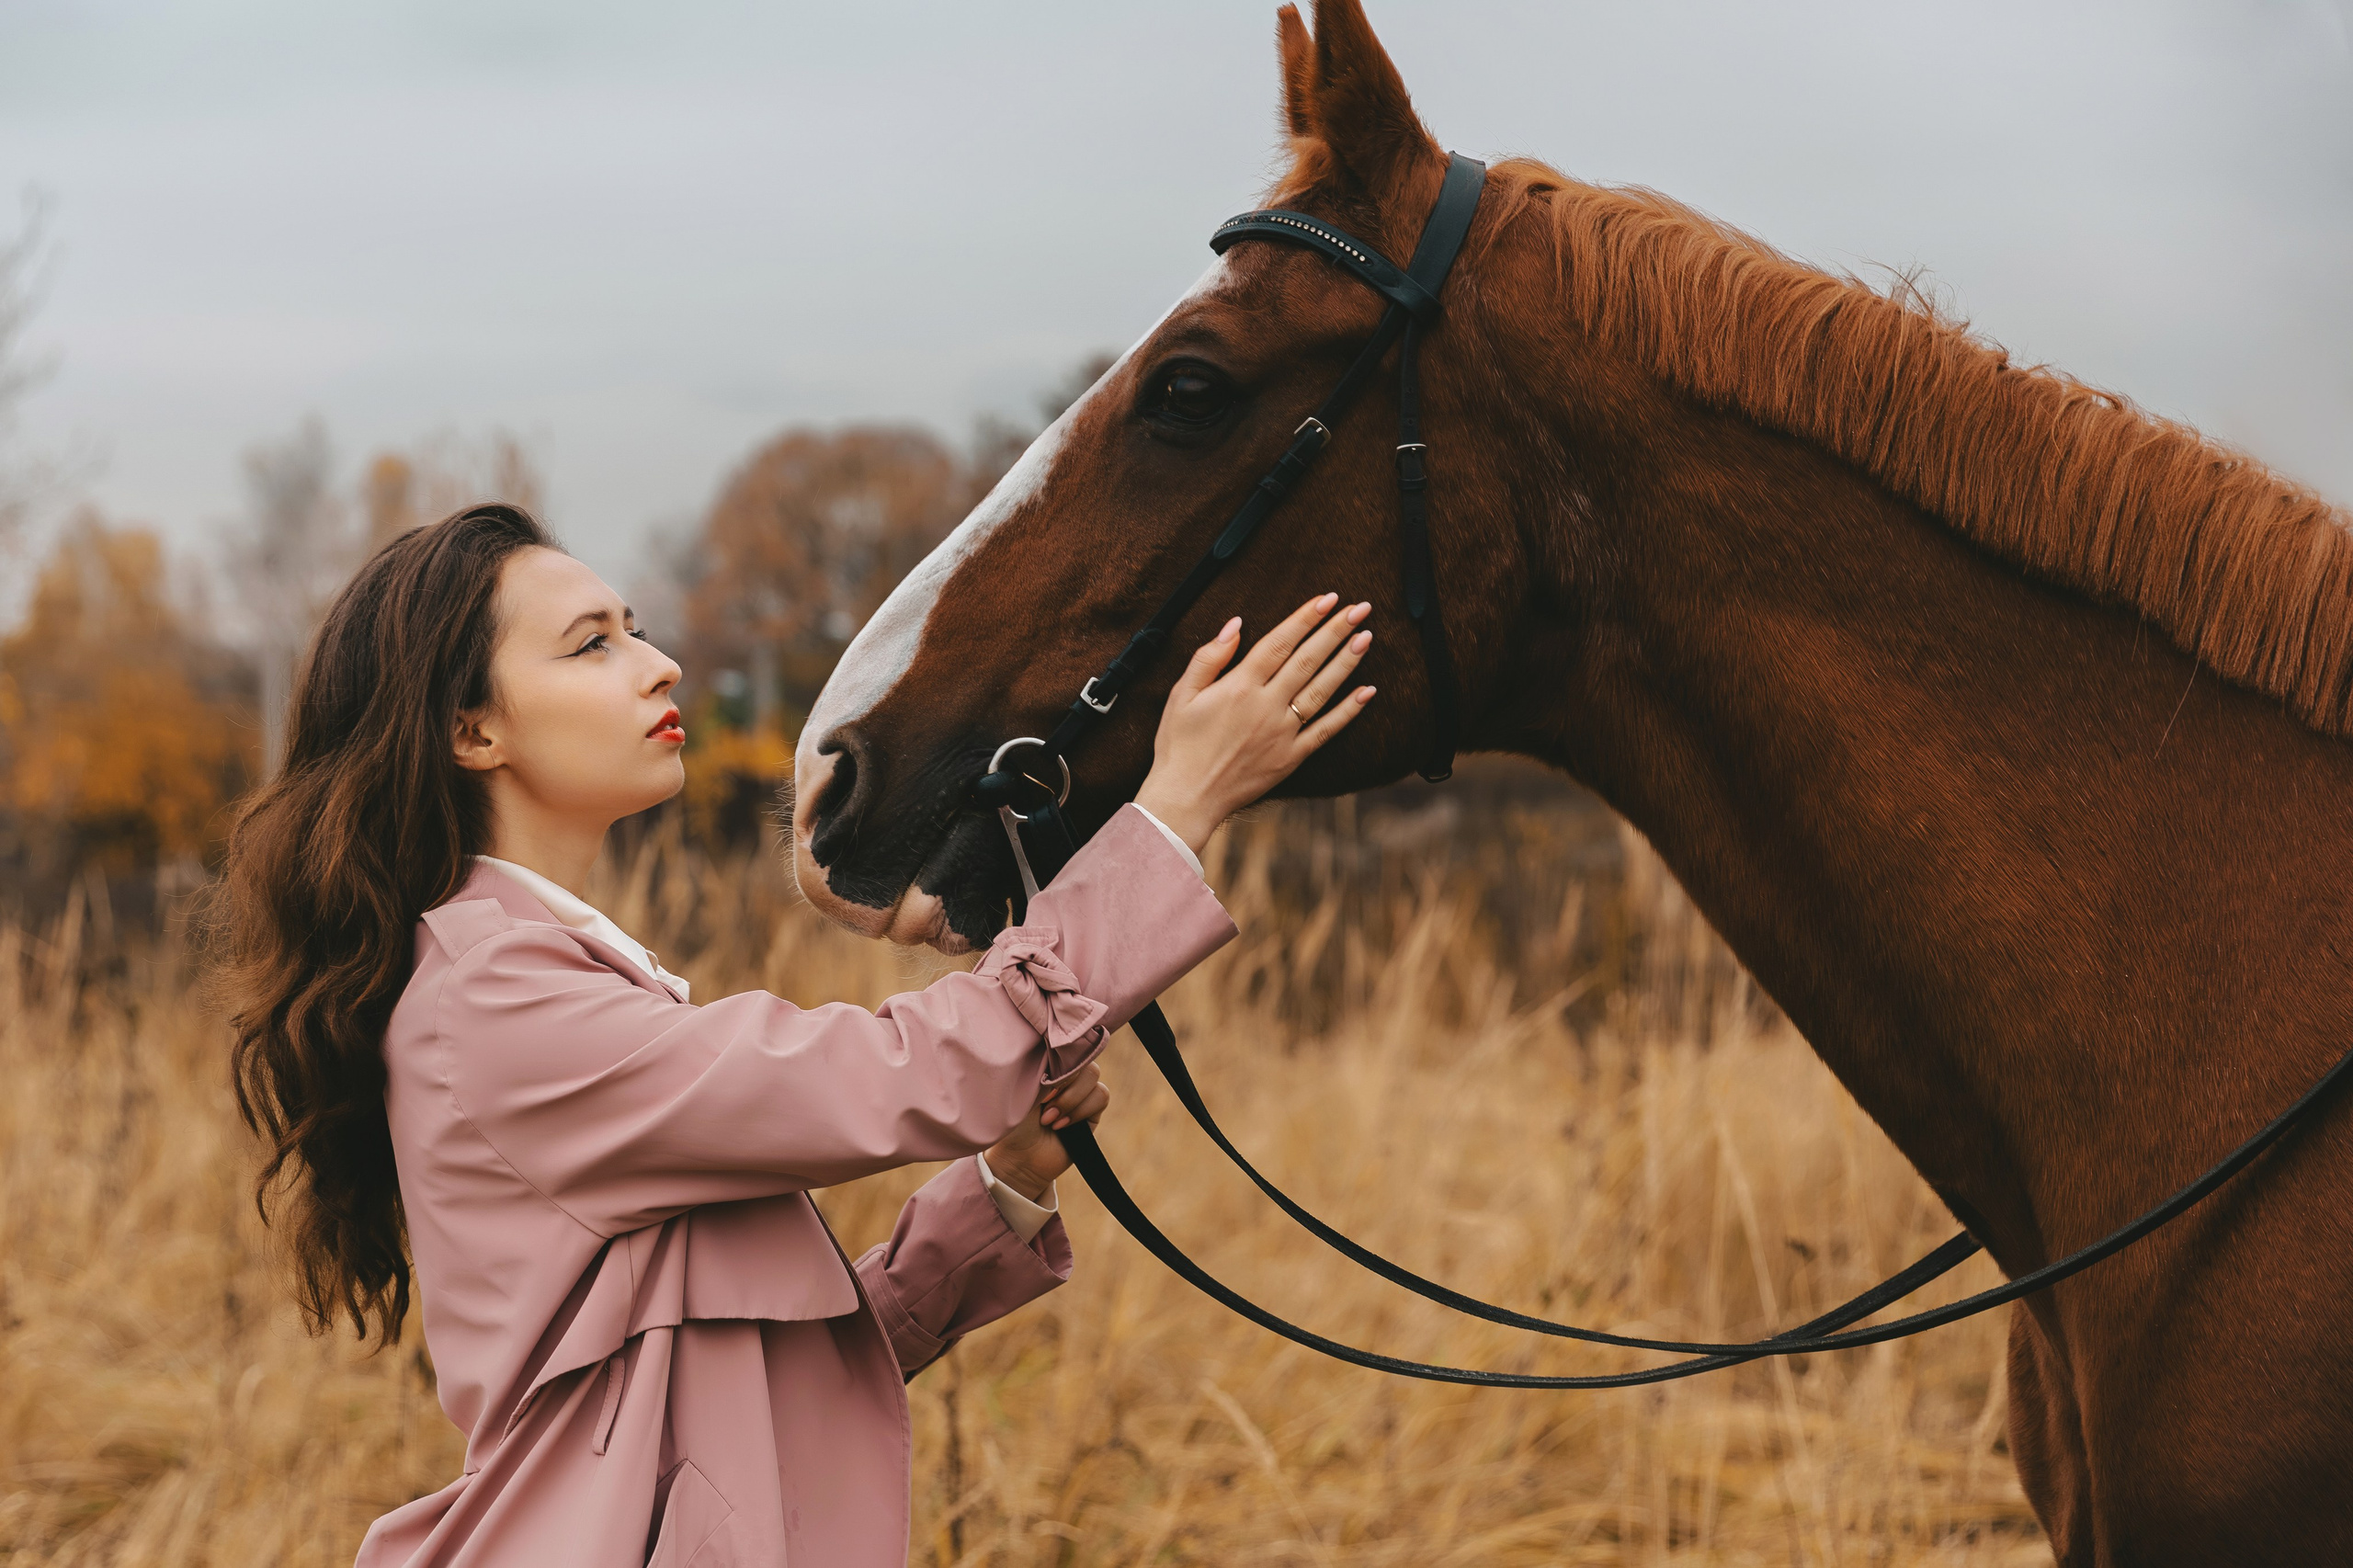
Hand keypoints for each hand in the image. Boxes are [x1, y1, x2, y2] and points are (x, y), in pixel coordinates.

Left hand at [983, 1062, 1109, 1202]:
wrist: (1019, 1158)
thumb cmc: (1013, 1123)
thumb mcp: (1022, 1089)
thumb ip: (1044, 1067)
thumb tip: (1064, 1051)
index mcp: (1047, 1063)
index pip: (1066, 1042)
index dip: (1059, 1057)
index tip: (1043, 1078)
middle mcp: (1066, 1074)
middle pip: (1083, 1055)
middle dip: (1064, 1081)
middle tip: (1043, 1102)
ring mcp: (1080, 1091)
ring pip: (1093, 1075)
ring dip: (1070, 1098)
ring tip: (1048, 1119)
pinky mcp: (1092, 1111)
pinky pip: (1100, 1096)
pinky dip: (1081, 1110)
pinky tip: (1061, 1125)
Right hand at [1131, 593, 1375, 853]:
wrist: (1187, 798)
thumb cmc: (1178, 746)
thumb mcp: (1180, 695)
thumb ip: (1209, 657)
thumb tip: (1236, 624)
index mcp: (1239, 686)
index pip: (1279, 642)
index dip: (1305, 618)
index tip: (1328, 598)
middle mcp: (1266, 706)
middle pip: (1307, 660)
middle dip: (1336, 631)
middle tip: (1360, 608)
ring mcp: (1282, 733)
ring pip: (1322, 690)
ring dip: (1346, 662)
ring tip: (1366, 637)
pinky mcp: (1291, 757)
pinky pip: (1326, 730)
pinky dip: (1349, 711)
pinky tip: (1367, 691)